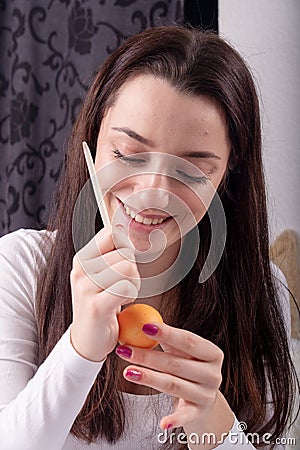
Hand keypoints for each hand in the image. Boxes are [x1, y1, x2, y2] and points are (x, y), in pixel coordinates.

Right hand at [70, 227, 140, 361]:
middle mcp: (81, 270)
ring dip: (133, 283)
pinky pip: (126, 287)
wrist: (86, 340)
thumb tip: (126, 231)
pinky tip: (121, 304)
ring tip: (122, 295)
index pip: (112, 234)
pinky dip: (131, 295)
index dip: (126, 248)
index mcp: (82, 259)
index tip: (124, 264)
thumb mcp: (99, 275)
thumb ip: (110, 255)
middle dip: (133, 271)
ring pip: (127, 268)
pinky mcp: (96, 305)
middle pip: (125, 253)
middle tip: (123, 287)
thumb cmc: (99, 304)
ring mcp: (86, 287)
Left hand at [115, 322, 233, 447]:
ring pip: (173, 385)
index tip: (145, 326)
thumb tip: (141, 320)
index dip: (166, 333)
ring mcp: (207, 395)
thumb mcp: (184, 351)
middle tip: (125, 349)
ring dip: (149, 378)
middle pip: (176, 363)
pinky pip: (185, 416)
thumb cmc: (189, 365)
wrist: (203, 395)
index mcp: (213, 353)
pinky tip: (162, 423)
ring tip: (128, 371)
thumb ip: (168, 338)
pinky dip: (174, 420)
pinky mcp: (198, 412)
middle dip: (147, 355)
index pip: (188, 340)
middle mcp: (214, 374)